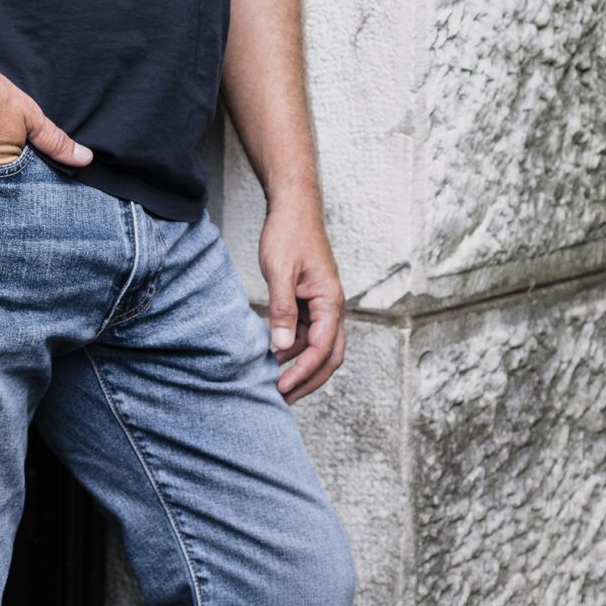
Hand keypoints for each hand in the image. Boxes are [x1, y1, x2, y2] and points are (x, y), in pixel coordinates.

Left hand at [258, 199, 345, 402]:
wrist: (293, 208)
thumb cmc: (289, 234)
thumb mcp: (281, 272)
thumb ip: (282, 310)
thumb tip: (281, 348)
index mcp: (331, 301)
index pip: (322, 349)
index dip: (303, 372)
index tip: (281, 388)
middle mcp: (332, 307)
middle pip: (329, 355)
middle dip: (309, 380)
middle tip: (284, 398)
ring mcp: (322, 304)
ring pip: (317, 346)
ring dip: (299, 364)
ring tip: (273, 379)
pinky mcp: (311, 300)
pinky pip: (306, 332)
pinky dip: (292, 346)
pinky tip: (273, 352)